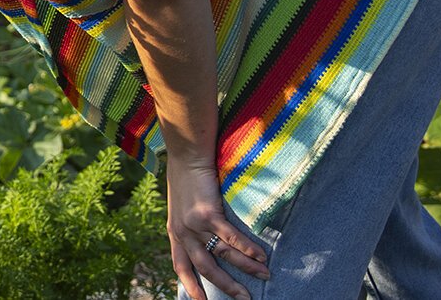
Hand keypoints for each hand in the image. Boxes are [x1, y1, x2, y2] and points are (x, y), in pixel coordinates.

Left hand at [166, 158, 268, 299]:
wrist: (186, 155)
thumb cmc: (187, 178)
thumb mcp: (181, 206)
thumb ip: (190, 225)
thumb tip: (207, 240)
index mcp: (175, 232)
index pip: (181, 266)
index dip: (191, 286)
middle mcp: (183, 232)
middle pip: (205, 268)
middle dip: (226, 286)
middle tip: (244, 299)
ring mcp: (194, 224)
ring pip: (223, 255)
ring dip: (246, 268)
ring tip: (265, 275)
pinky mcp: (207, 213)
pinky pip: (231, 237)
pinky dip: (247, 249)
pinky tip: (261, 256)